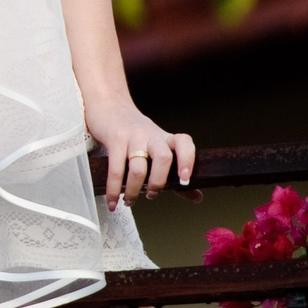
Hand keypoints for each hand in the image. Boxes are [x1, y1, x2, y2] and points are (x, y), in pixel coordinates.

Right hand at [85, 97, 195, 211]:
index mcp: (165, 138)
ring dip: (134, 189)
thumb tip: (197, 197)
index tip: (184, 180)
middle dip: (158, 182)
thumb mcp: (157, 147)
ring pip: (138, 168)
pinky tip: (114, 200)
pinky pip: (116, 169)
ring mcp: (133, 137)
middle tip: (151, 194)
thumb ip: (175, 171)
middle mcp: (152, 136)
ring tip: (130, 200)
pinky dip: (114, 189)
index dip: (187, 161)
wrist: (110, 106)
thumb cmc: (135, 133)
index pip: (184, 144)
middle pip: (163, 158)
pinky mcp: (115, 139)